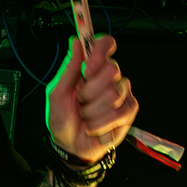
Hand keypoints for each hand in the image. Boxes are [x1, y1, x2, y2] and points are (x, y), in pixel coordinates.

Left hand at [46, 34, 139, 162]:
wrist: (69, 145)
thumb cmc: (62, 118)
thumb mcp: (57, 93)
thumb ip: (68, 68)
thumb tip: (76, 41)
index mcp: (92, 68)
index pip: (106, 44)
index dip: (100, 51)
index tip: (86, 68)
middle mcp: (110, 77)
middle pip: (112, 69)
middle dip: (90, 90)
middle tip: (80, 100)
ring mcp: (121, 93)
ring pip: (113, 94)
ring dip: (92, 110)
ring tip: (85, 116)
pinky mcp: (128, 111)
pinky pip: (118, 113)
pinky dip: (100, 123)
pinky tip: (93, 127)